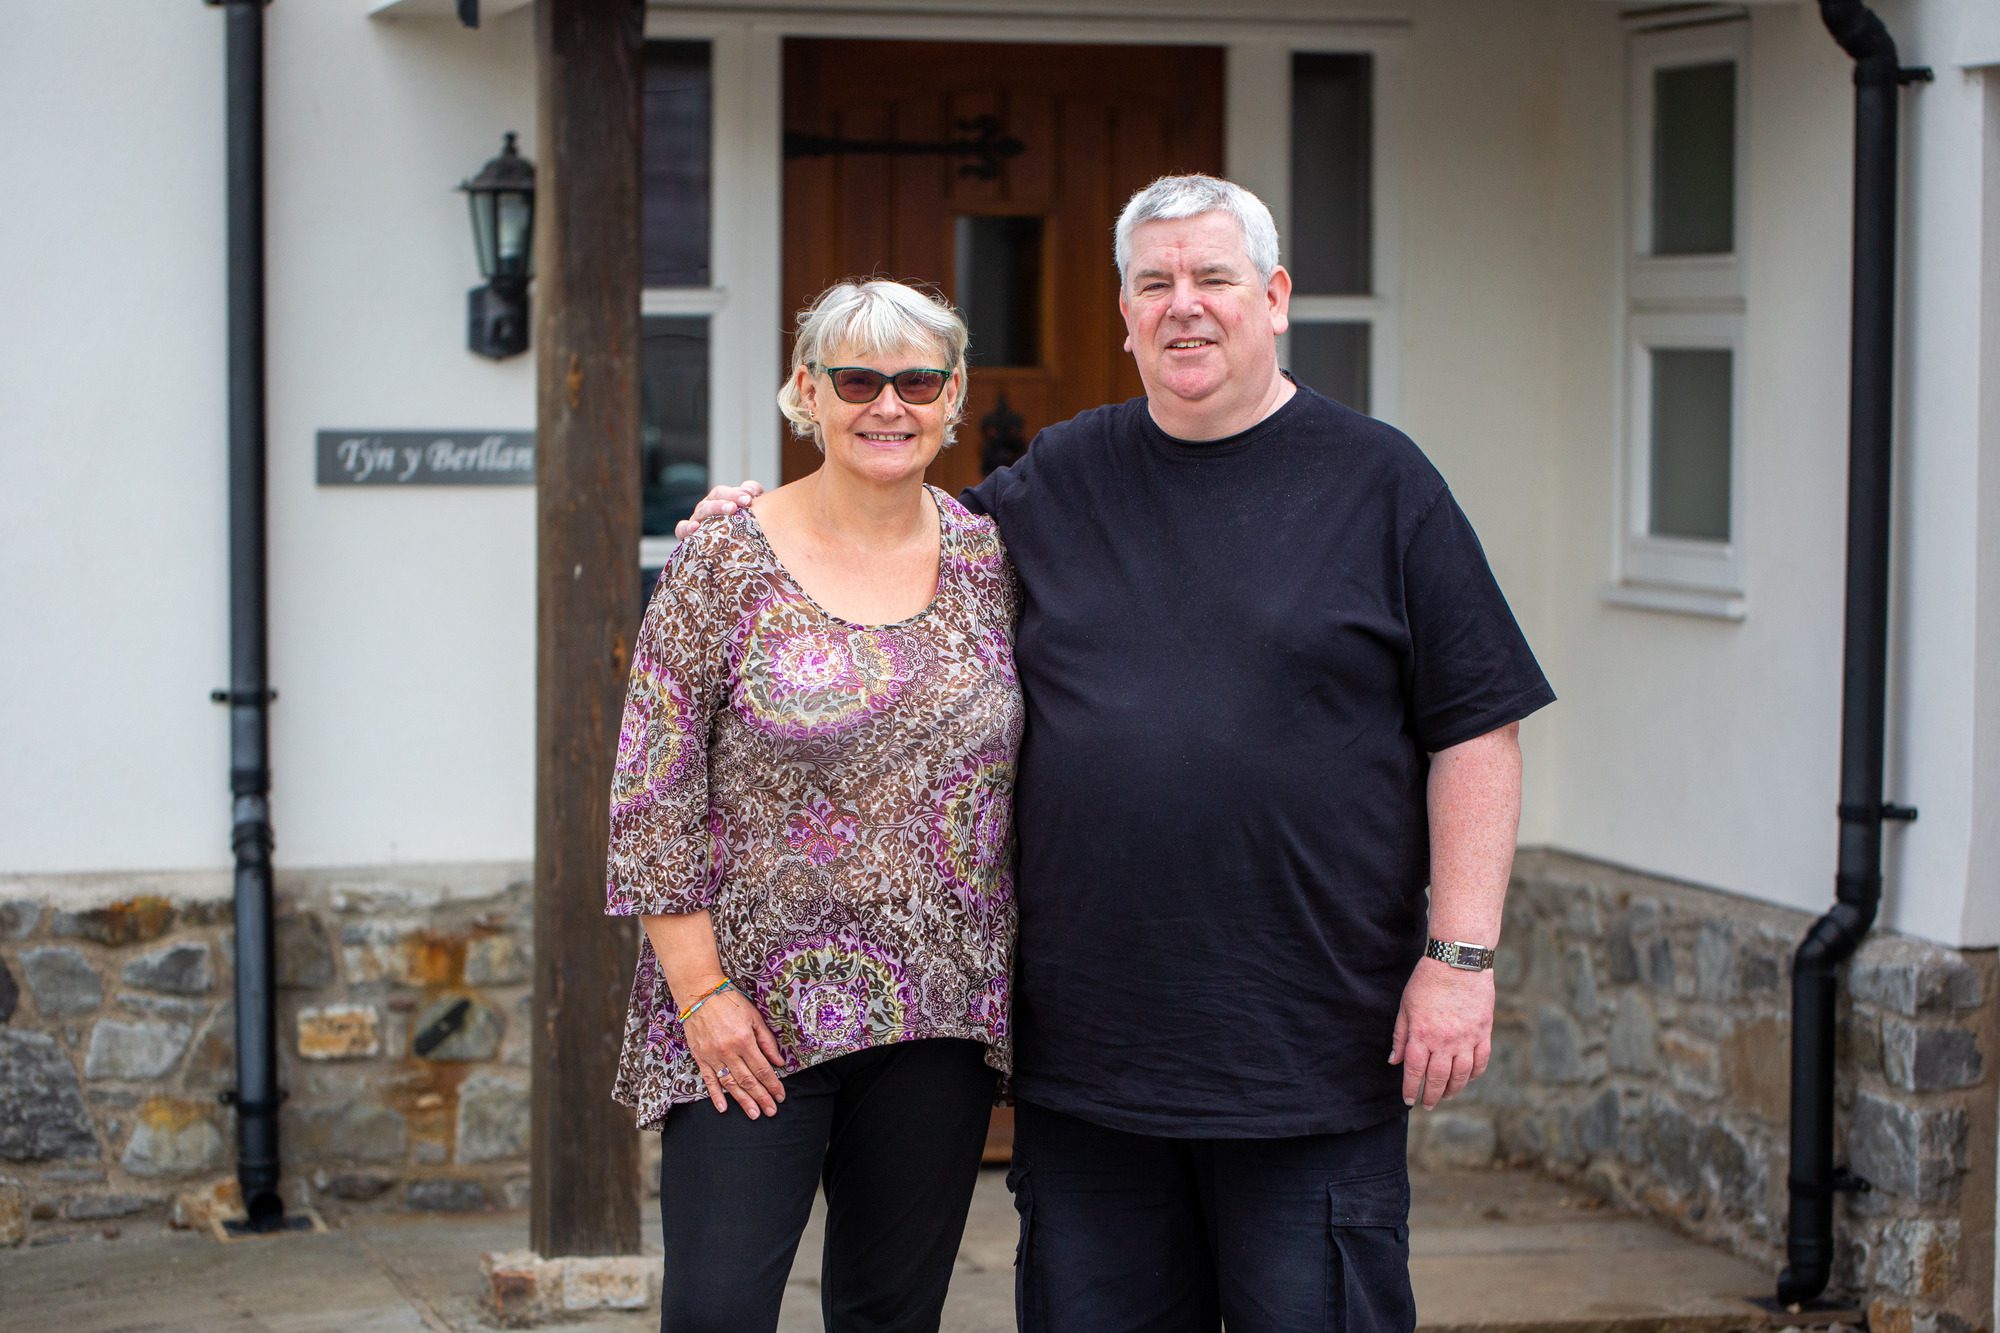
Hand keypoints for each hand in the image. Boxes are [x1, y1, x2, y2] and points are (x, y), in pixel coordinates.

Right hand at [672, 481, 764, 539]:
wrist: (731, 561)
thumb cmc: (743, 532)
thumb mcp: (752, 513)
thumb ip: (754, 495)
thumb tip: (750, 489)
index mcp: (719, 501)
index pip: (725, 492)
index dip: (736, 492)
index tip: (749, 498)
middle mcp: (707, 509)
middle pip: (715, 496)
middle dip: (730, 497)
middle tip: (745, 502)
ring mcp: (696, 521)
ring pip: (702, 509)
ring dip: (715, 507)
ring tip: (731, 509)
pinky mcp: (686, 536)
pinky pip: (681, 529)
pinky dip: (686, 527)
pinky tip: (696, 527)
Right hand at [682, 988, 786, 1116]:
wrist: (699, 994)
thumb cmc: (729, 1002)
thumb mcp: (754, 1017)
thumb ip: (767, 1041)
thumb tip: (779, 1062)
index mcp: (744, 1040)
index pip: (762, 1069)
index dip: (773, 1085)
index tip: (780, 1096)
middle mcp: (729, 1051)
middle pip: (748, 1080)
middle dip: (761, 1097)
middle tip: (771, 1111)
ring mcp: (713, 1056)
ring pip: (730, 1084)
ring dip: (743, 1101)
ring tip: (754, 1113)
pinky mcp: (701, 1057)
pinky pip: (709, 1080)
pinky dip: (715, 1095)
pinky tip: (723, 1107)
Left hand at [1388, 958, 1494, 1108]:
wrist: (1458, 962)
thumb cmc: (1427, 981)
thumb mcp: (1406, 1007)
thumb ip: (1400, 1036)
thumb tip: (1394, 1061)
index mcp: (1422, 1035)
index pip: (1415, 1071)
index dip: (1411, 1089)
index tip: (1408, 1100)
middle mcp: (1444, 1041)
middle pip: (1438, 1078)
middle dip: (1431, 1095)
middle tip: (1427, 1104)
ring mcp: (1466, 1038)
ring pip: (1461, 1075)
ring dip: (1453, 1089)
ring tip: (1447, 1096)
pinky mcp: (1483, 1032)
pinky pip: (1481, 1061)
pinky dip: (1474, 1073)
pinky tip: (1468, 1078)